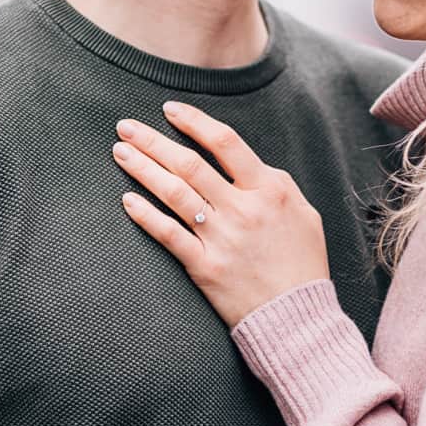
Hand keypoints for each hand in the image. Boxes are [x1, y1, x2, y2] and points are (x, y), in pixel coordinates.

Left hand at [112, 101, 329, 328]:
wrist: (297, 316)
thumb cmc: (302, 264)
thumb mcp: (304, 214)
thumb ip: (276, 185)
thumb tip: (247, 164)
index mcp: (269, 190)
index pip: (225, 143)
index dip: (193, 122)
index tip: (169, 109)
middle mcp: (242, 209)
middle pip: (189, 164)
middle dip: (153, 141)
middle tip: (126, 126)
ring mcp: (221, 238)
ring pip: (174, 193)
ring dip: (143, 169)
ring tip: (120, 152)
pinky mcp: (205, 267)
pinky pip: (168, 235)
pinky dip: (145, 215)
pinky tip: (127, 199)